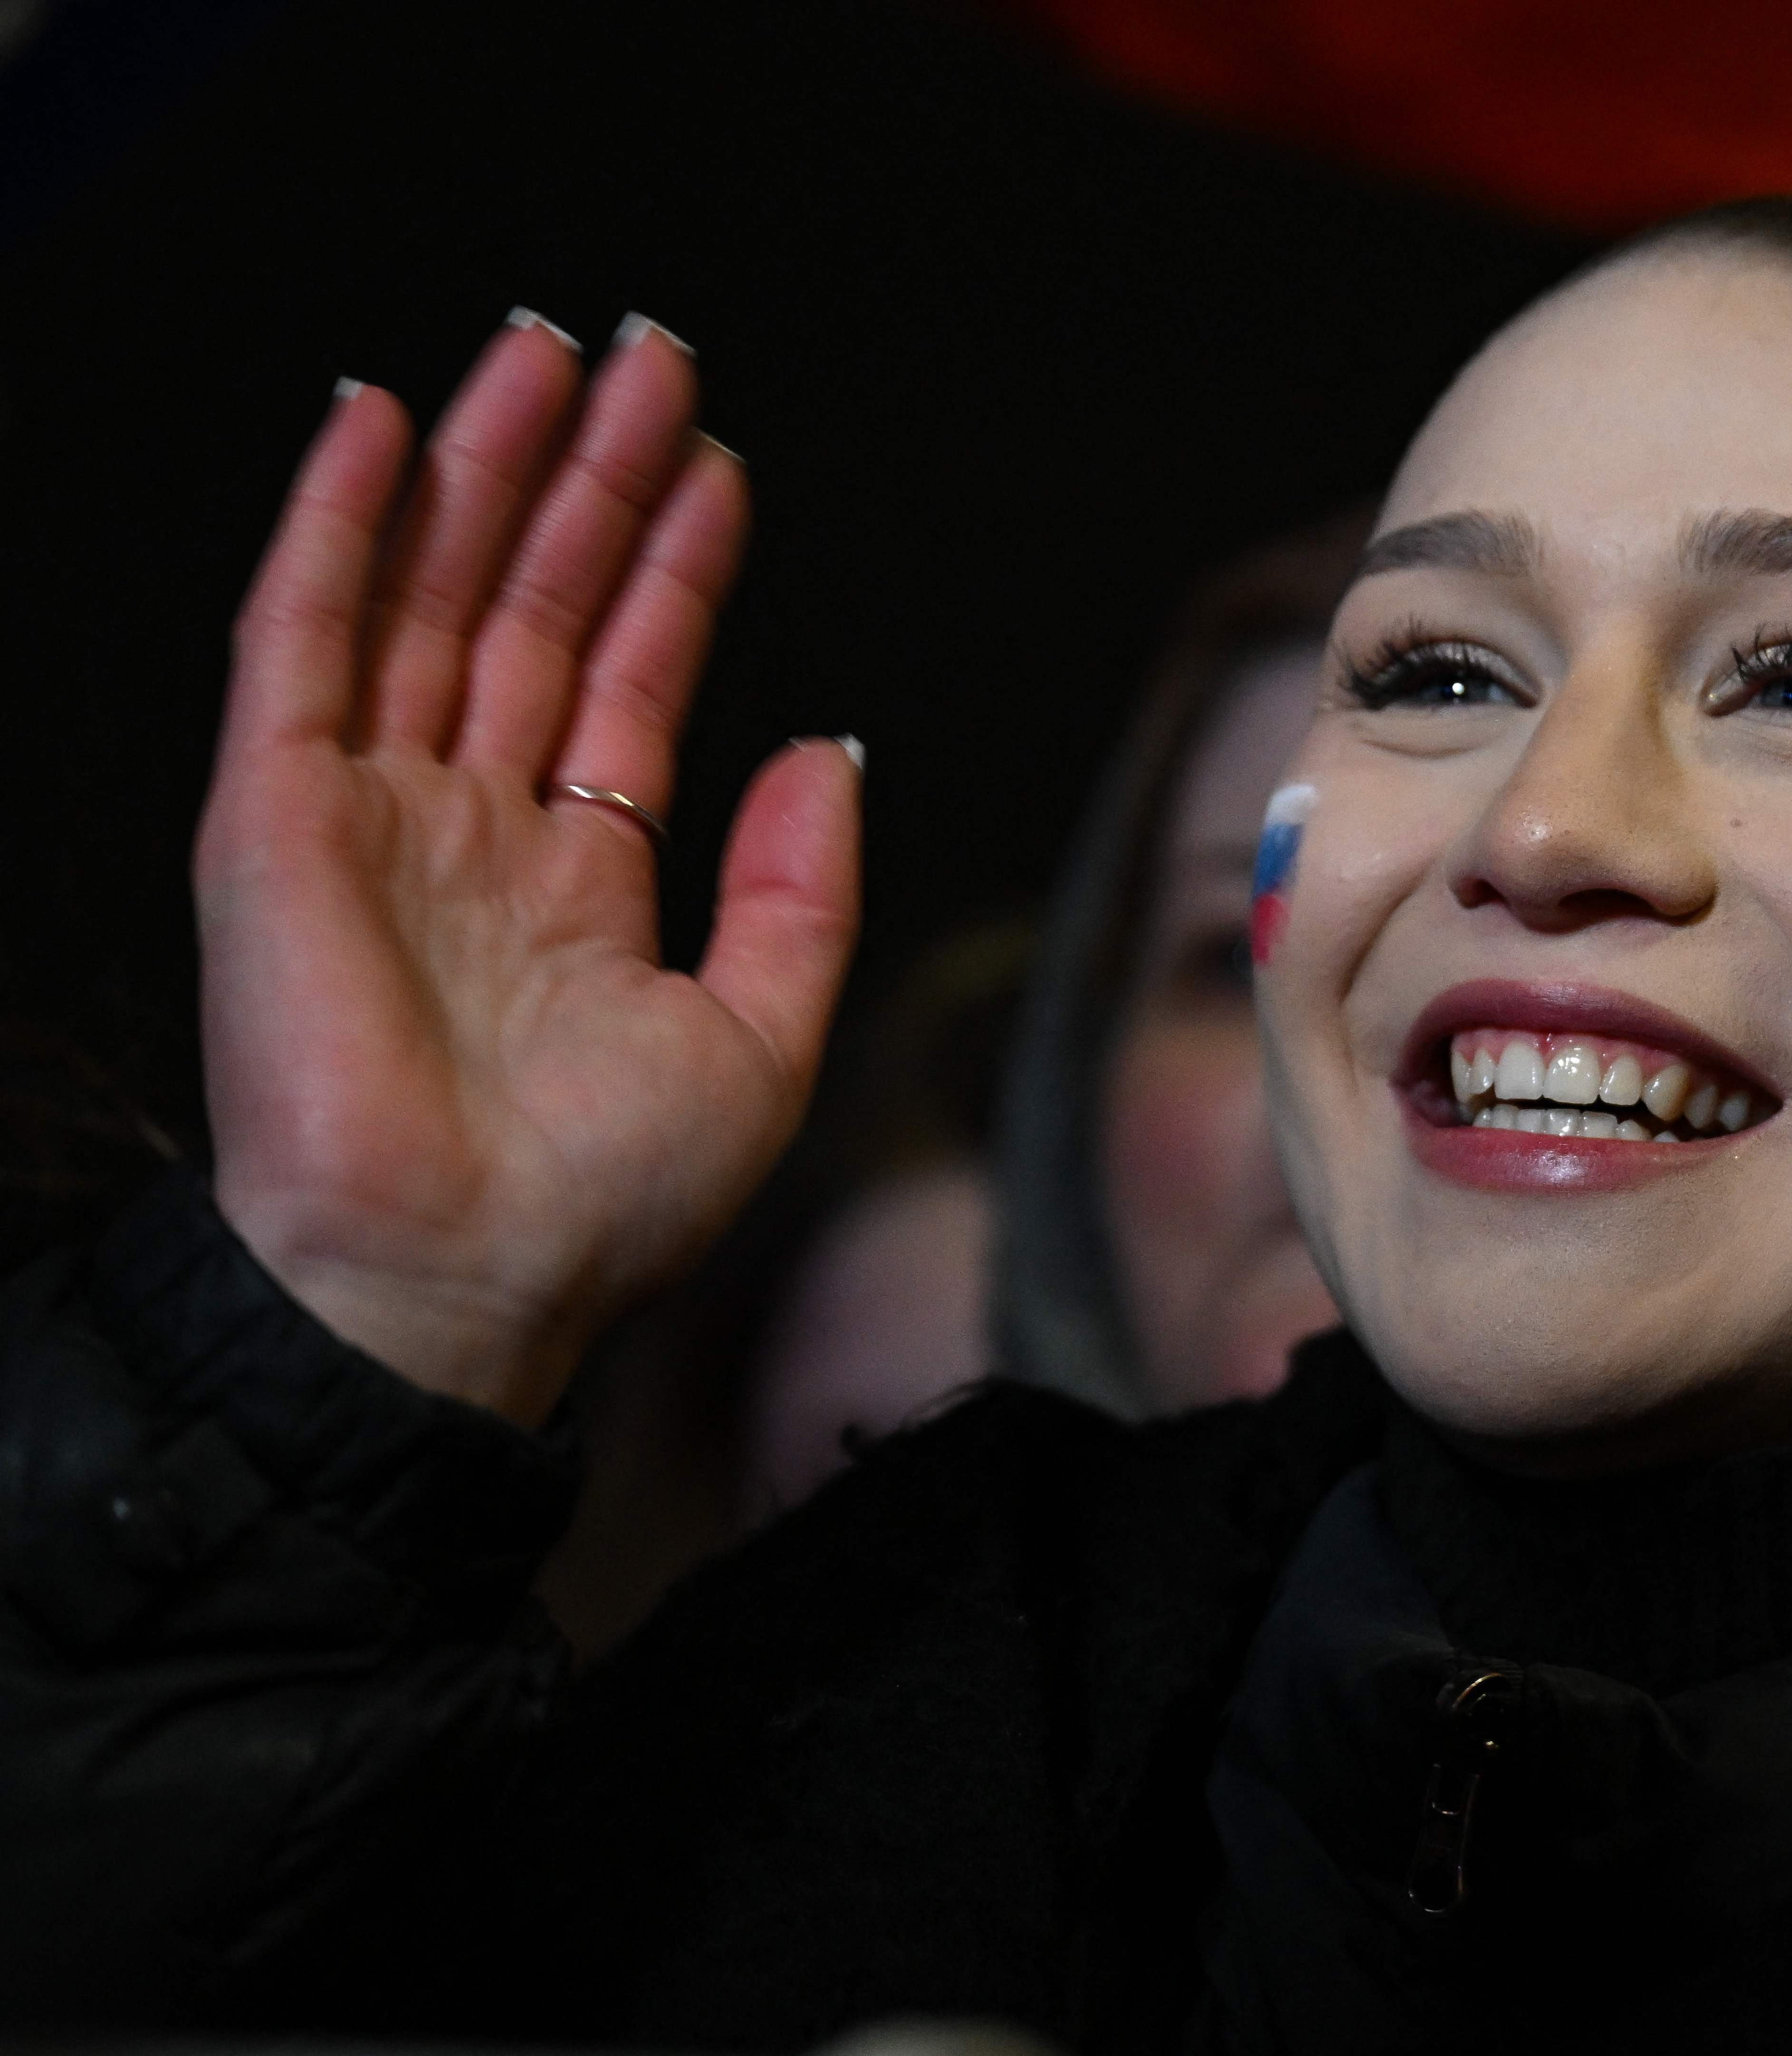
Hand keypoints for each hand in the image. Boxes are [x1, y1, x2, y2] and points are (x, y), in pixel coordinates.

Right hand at [197, 314, 859, 1422]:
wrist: (466, 1278)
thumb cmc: (598, 1202)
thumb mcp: (762, 1040)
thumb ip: (803, 891)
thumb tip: (829, 747)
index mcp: (575, 885)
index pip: (627, 679)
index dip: (673, 570)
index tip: (716, 467)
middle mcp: (467, 834)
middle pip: (530, 609)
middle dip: (587, 480)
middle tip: (642, 358)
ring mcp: (367, 815)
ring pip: (427, 594)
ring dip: (483, 468)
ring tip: (543, 354)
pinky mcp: (276, 815)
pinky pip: (298, 637)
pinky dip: (333, 525)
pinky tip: (378, 426)